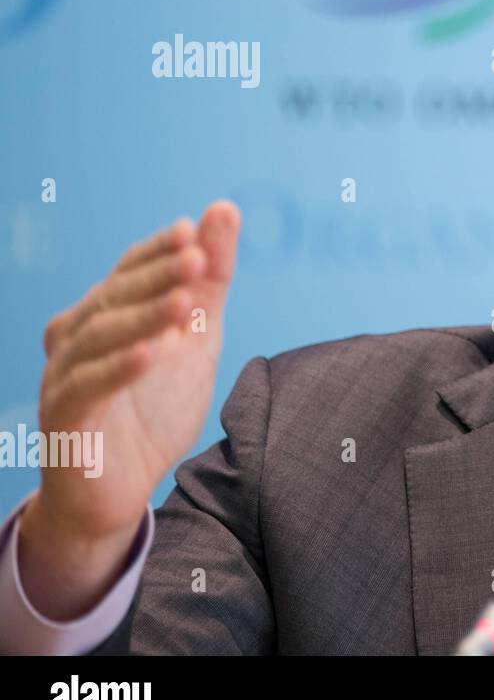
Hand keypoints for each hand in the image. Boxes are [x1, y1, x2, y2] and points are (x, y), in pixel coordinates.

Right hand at [18, 200, 240, 618]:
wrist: (119, 489)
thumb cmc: (154, 408)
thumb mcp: (196, 339)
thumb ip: (210, 281)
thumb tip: (223, 210)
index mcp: (105, 313)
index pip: (130, 271)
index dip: (159, 251)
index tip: (194, 229)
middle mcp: (76, 337)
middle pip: (115, 298)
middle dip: (157, 276)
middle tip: (196, 258)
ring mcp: (64, 376)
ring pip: (100, 337)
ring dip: (143, 317)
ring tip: (182, 302)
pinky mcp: (64, 418)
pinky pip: (88, 387)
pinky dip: (120, 368)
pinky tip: (152, 353)